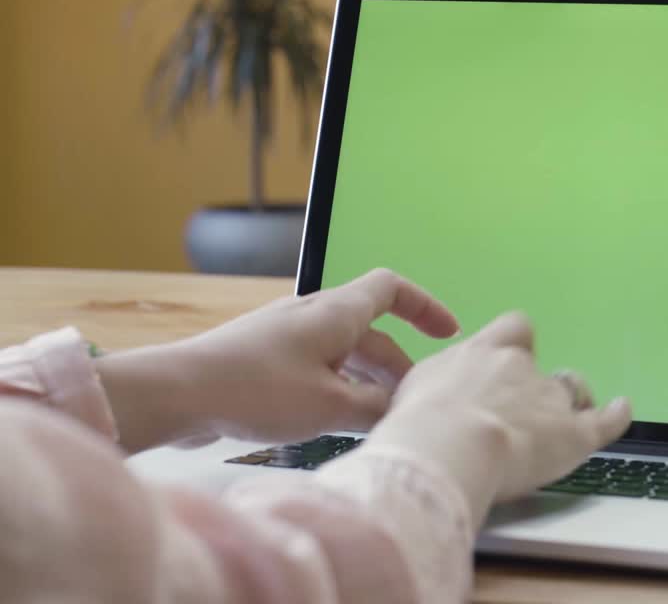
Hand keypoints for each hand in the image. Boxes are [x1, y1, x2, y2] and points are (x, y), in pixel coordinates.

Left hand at [98, 268, 458, 451]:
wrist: (174, 394)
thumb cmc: (253, 390)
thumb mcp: (329, 405)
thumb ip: (374, 407)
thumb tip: (402, 410)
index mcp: (335, 312)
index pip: (392, 289)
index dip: (424, 306)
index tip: (448, 332)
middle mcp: (312, 315)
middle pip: (370, 331)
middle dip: (397, 366)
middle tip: (411, 403)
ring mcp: (285, 337)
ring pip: (342, 354)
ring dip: (366, 382)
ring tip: (376, 421)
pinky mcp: (263, 360)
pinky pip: (315, 368)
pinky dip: (336, 389)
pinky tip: (334, 424)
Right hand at [367, 312, 631, 524]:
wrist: (449, 445)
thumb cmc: (417, 425)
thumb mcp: (410, 393)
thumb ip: (431, 387)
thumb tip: (426, 397)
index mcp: (482, 353)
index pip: (512, 331)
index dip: (516, 345)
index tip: (510, 359)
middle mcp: (520, 368)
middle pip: (541, 367)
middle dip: (535, 386)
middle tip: (521, 412)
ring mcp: (550, 398)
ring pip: (570, 391)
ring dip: (569, 403)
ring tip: (562, 422)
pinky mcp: (574, 434)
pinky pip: (605, 420)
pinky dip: (616, 415)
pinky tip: (622, 410)